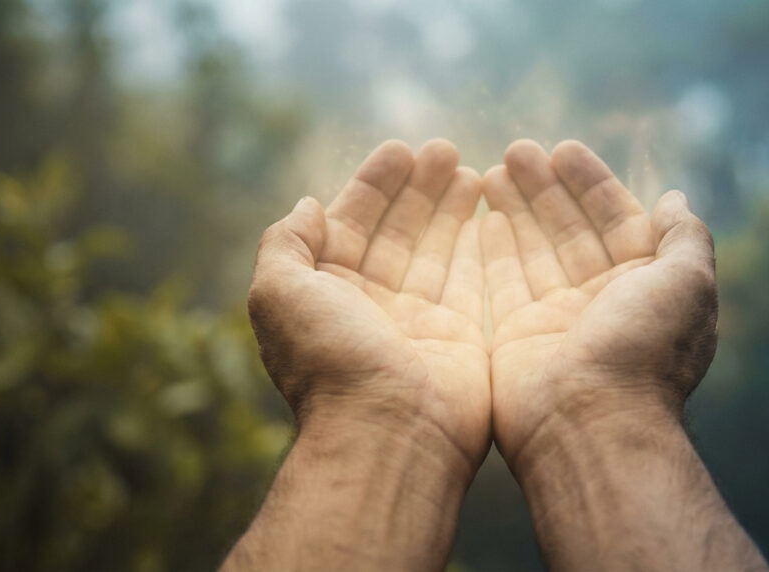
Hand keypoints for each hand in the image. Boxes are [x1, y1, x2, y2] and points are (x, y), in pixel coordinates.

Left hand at [248, 138, 489, 473]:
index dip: (373, 185)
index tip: (400, 149)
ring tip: (469, 168)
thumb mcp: (278, 293)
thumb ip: (286, 243)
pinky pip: (469, 277)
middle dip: (418, 188)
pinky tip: (490, 211)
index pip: (351, 223)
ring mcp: (417, 320)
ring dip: (450, 207)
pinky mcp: (458, 334)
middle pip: (397, 230)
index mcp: (326, 292)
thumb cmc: (330, 361)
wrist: (387, 431)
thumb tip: (307, 205)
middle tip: (444, 148)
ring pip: (436, 248)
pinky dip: (477, 243)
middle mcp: (371, 303)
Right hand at [480, 139, 717, 470]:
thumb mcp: (688, 283)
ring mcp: (558, 318)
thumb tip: (675, 198)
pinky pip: (503, 281)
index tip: (563, 148)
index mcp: (645, 286)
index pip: (616, 219)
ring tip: (490, 169)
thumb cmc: (643, 351)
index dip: (592, 182)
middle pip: (569, 229)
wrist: (590, 424)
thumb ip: (684, 237)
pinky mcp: (518, 335)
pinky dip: (493, 248)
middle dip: (545, 188)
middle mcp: (601, 300)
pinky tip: (480, 215)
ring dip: (515, 208)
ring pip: (533, 250)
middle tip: (516, 150)